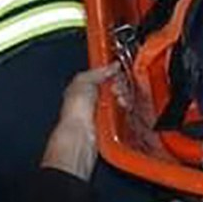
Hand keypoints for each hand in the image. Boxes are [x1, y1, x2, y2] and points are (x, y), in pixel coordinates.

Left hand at [43, 62, 119, 179]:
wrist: (80, 136)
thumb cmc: (76, 110)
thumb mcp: (83, 81)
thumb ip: (97, 71)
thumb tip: (112, 65)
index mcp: (82, 87)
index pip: (103, 75)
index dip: (113, 73)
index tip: (119, 71)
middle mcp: (92, 100)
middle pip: (114, 87)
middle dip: (120, 86)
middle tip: (118, 90)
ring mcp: (102, 113)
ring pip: (120, 100)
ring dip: (124, 98)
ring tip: (122, 101)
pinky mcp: (110, 125)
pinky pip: (123, 114)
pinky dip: (126, 110)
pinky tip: (125, 108)